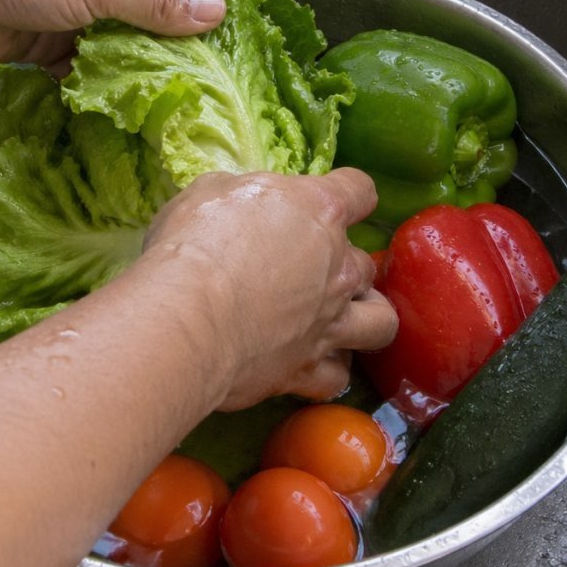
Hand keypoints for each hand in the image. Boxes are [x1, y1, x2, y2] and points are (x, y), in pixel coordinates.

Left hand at [0, 0, 226, 68]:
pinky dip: (100, 78)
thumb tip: (215, 11)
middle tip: (215, 60)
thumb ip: (156, 3)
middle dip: (180, 23)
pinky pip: (88, 61)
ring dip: (141, 57)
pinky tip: (118, 101)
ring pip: (123, 32)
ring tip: (176, 89)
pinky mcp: (48, 38)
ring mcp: (73, 2)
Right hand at [140, 168, 397, 409]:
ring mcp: (330, 322)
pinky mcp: (306, 369)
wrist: (185, 318)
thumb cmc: (193, 245)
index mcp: (319, 210)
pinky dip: (325, 369)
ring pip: (380, 321)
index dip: (348, 192)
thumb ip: (239, 194)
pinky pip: (336, 376)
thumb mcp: (208, 192)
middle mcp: (338, 267)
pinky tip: (305, 361)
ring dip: (363, 317)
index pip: (359, 190)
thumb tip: (239, 203)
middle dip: (342, 264)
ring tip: (337, 318)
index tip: (328, 200)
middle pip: (366, 263)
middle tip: (306, 269)